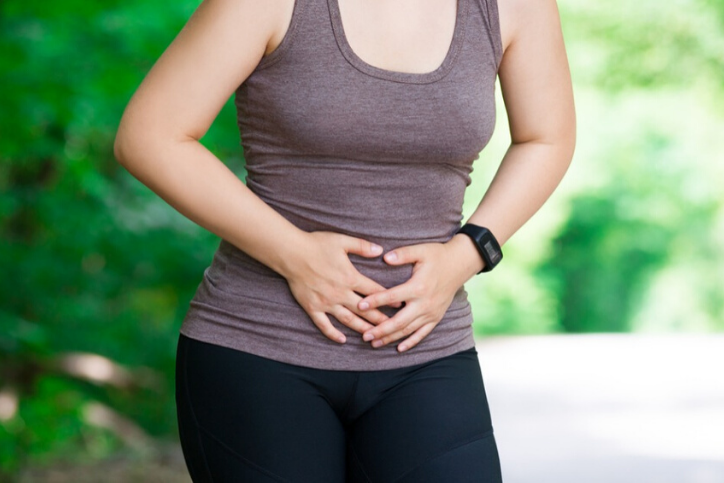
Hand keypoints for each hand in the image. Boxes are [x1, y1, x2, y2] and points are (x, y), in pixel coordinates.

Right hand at [284, 231, 402, 343]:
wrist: (291, 253)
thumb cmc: (316, 244)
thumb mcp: (342, 241)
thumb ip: (362, 246)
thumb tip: (381, 250)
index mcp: (350, 277)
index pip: (374, 291)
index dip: (388, 298)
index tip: (400, 306)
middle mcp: (340, 293)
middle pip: (365, 310)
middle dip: (380, 319)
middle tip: (393, 327)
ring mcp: (326, 303)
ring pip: (348, 320)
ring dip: (362, 329)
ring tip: (374, 336)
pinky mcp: (313, 307)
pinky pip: (324, 325)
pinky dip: (333, 334)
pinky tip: (342, 340)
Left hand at [356, 236, 480, 351]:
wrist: (460, 264)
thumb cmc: (437, 255)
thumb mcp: (421, 250)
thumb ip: (402, 254)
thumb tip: (385, 257)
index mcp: (418, 287)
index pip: (392, 297)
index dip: (375, 301)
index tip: (360, 305)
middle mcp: (425, 303)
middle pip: (399, 321)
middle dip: (381, 330)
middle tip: (364, 335)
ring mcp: (431, 313)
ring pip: (408, 330)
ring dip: (391, 338)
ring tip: (374, 343)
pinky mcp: (436, 317)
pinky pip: (422, 333)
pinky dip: (411, 342)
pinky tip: (399, 348)